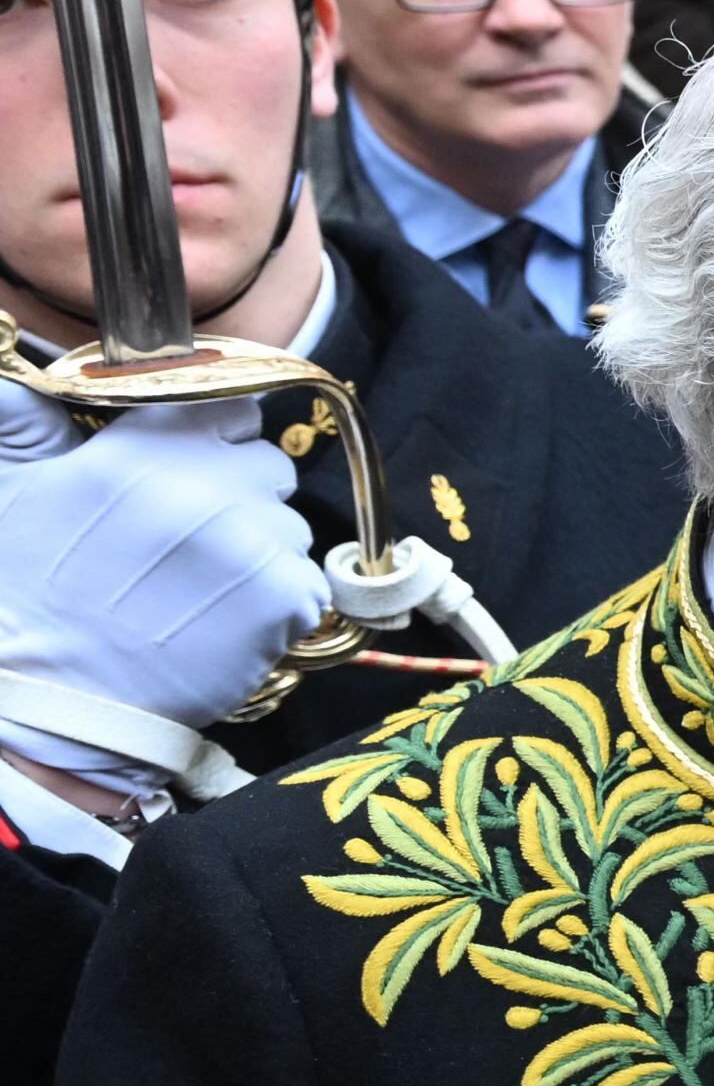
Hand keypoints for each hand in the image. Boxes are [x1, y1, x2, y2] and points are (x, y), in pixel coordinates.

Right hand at [0, 385, 324, 786]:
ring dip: (264, 556)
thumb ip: (28, 429)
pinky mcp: (284, 596)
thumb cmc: (28, 599)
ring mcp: (250, 539)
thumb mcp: (12, 494)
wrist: (59, 701)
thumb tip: (21, 383)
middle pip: (270, 468)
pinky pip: (311, 587)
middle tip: (196, 549)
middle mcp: (203, 483)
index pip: (230, 410)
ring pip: (293, 529)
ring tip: (204, 595)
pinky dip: (283, 609)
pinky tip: (228, 627)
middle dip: (244, 499)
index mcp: (141, 447)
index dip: (219, 442)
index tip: (200, 473)